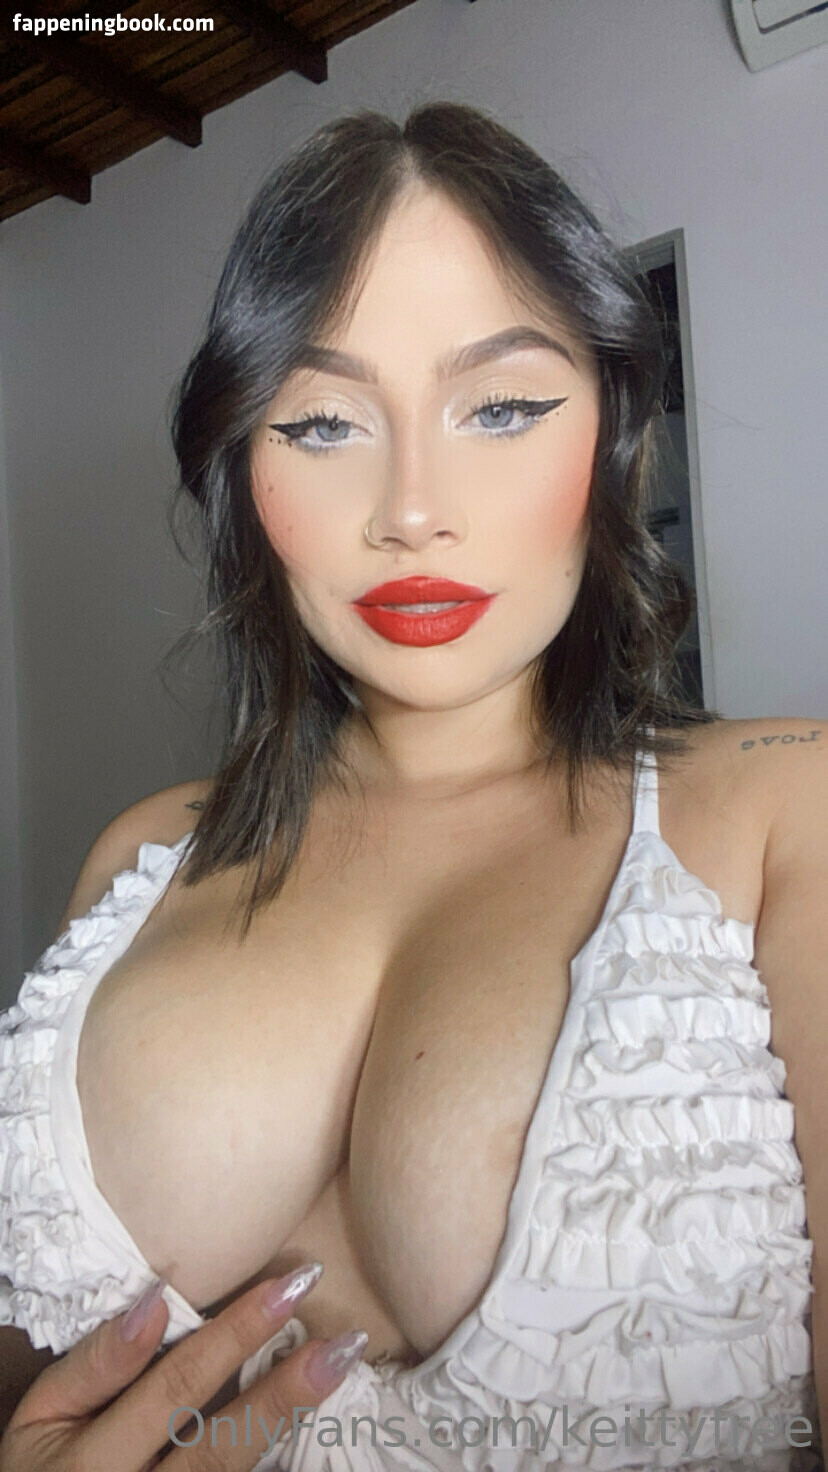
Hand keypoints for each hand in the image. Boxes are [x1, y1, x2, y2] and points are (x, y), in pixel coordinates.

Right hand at [0, 1264, 367, 1469]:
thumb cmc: (44, 1462)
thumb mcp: (41, 1415)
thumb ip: (95, 1364)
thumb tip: (154, 1303)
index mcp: (96, 1465)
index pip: (174, 1391)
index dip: (229, 1338)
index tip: (283, 1287)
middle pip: (221, 1445)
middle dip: (284, 1387)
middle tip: (344, 1337)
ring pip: (238, 1471)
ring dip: (295, 1417)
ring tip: (343, 1362)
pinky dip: (280, 1454)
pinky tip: (324, 1413)